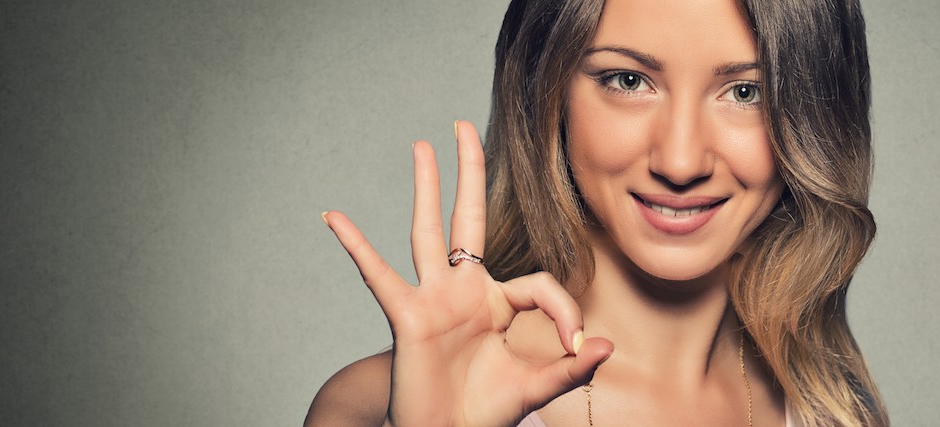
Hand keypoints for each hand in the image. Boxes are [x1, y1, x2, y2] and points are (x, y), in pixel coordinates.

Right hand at [322, 121, 612, 426]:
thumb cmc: (484, 414)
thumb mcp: (538, 387)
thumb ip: (572, 367)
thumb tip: (606, 345)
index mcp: (496, 304)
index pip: (538, 284)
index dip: (566, 311)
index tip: (578, 346)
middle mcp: (464, 293)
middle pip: (468, 219)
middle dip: (469, 173)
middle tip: (464, 127)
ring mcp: (433, 301)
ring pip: (429, 232)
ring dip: (427, 188)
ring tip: (423, 145)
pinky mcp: (407, 317)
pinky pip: (378, 275)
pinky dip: (355, 246)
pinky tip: (334, 216)